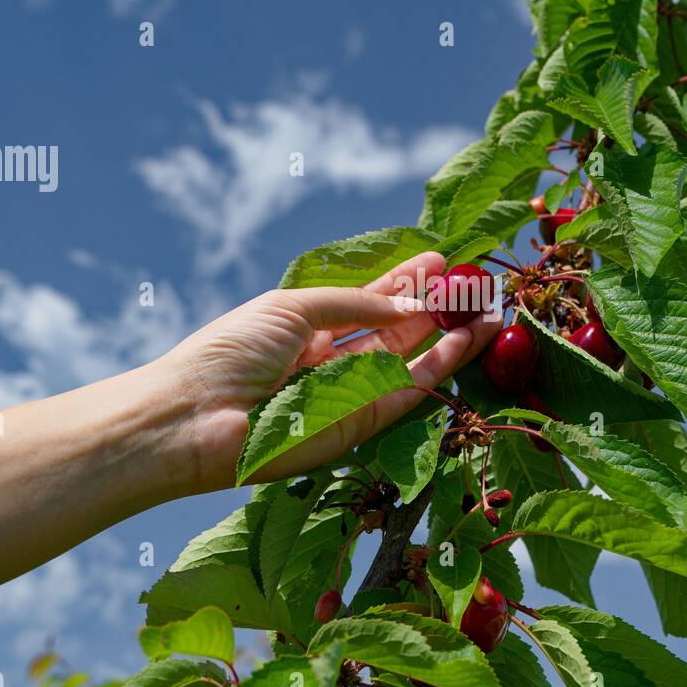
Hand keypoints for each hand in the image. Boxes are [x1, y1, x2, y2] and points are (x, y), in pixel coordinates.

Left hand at [159, 251, 500, 488]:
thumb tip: (412, 304)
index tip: (441, 261)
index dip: (405, 283)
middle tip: (479, 284)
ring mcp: (348, 394)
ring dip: (452, 336)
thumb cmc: (230, 351)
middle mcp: (332, 362)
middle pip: (398, 331)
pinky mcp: (360, 425)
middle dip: (439, 307)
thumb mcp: (293, 308)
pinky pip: (409, 390)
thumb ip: (357, 303)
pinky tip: (468, 336)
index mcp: (308, 330)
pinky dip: (441, 364)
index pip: (369, 302)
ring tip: (490, 309)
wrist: (195, 417)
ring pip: (413, 360)